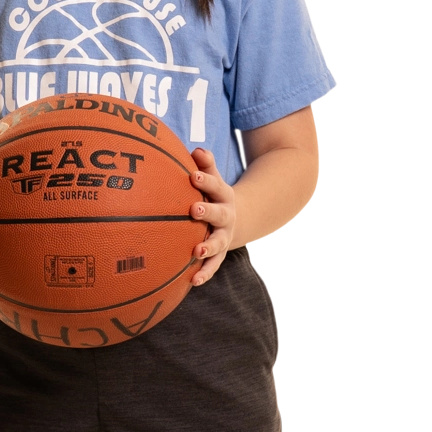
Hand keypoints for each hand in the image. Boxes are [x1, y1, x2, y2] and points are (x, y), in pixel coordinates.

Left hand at [188, 148, 236, 285]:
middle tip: (194, 210)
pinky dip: (204, 273)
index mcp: (223, 196)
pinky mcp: (219, 254)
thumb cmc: (214, 195)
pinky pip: (213, 265)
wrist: (238, 218)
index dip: (205, 180)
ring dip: (209, 247)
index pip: (215, 185)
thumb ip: (206, 165)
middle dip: (208, 212)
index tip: (193, 175)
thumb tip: (196, 150)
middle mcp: (226, 216)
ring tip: (197, 251)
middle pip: (219, 214)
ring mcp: (224, 236)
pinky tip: (193, 281)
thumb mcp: (214, 179)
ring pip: (218, 243)